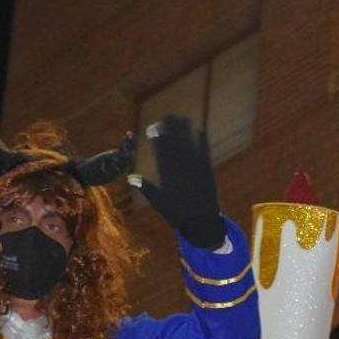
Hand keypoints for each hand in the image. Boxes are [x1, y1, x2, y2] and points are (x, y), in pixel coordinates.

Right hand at [129, 114, 224, 248]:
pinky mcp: (208, 171)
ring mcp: (196, 169)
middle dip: (170, 129)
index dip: (157, 138)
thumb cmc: (178, 214)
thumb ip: (145, 188)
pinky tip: (200, 131)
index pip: (161, 152)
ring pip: (189, 145)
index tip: (152, 127)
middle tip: (167, 116)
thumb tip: (130, 177)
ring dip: (185, 131)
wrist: (202, 222)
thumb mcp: (159, 202)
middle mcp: (182, 169)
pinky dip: (202, 141)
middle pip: (175, 144)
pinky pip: (205, 153)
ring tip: (181, 118)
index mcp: (168, 175)